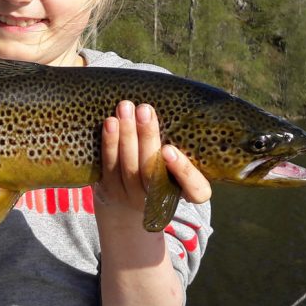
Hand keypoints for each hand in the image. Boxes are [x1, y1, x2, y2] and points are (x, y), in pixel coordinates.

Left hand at [97, 100, 211, 222]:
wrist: (126, 201)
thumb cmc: (160, 170)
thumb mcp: (176, 163)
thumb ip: (180, 142)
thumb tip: (174, 104)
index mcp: (185, 192)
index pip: (196, 190)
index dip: (184, 171)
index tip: (170, 149)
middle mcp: (159, 199)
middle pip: (153, 172)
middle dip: (147, 138)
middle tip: (144, 110)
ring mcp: (132, 197)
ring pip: (129, 167)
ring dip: (126, 134)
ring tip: (126, 108)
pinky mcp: (110, 191)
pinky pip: (109, 166)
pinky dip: (109, 143)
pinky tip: (110, 123)